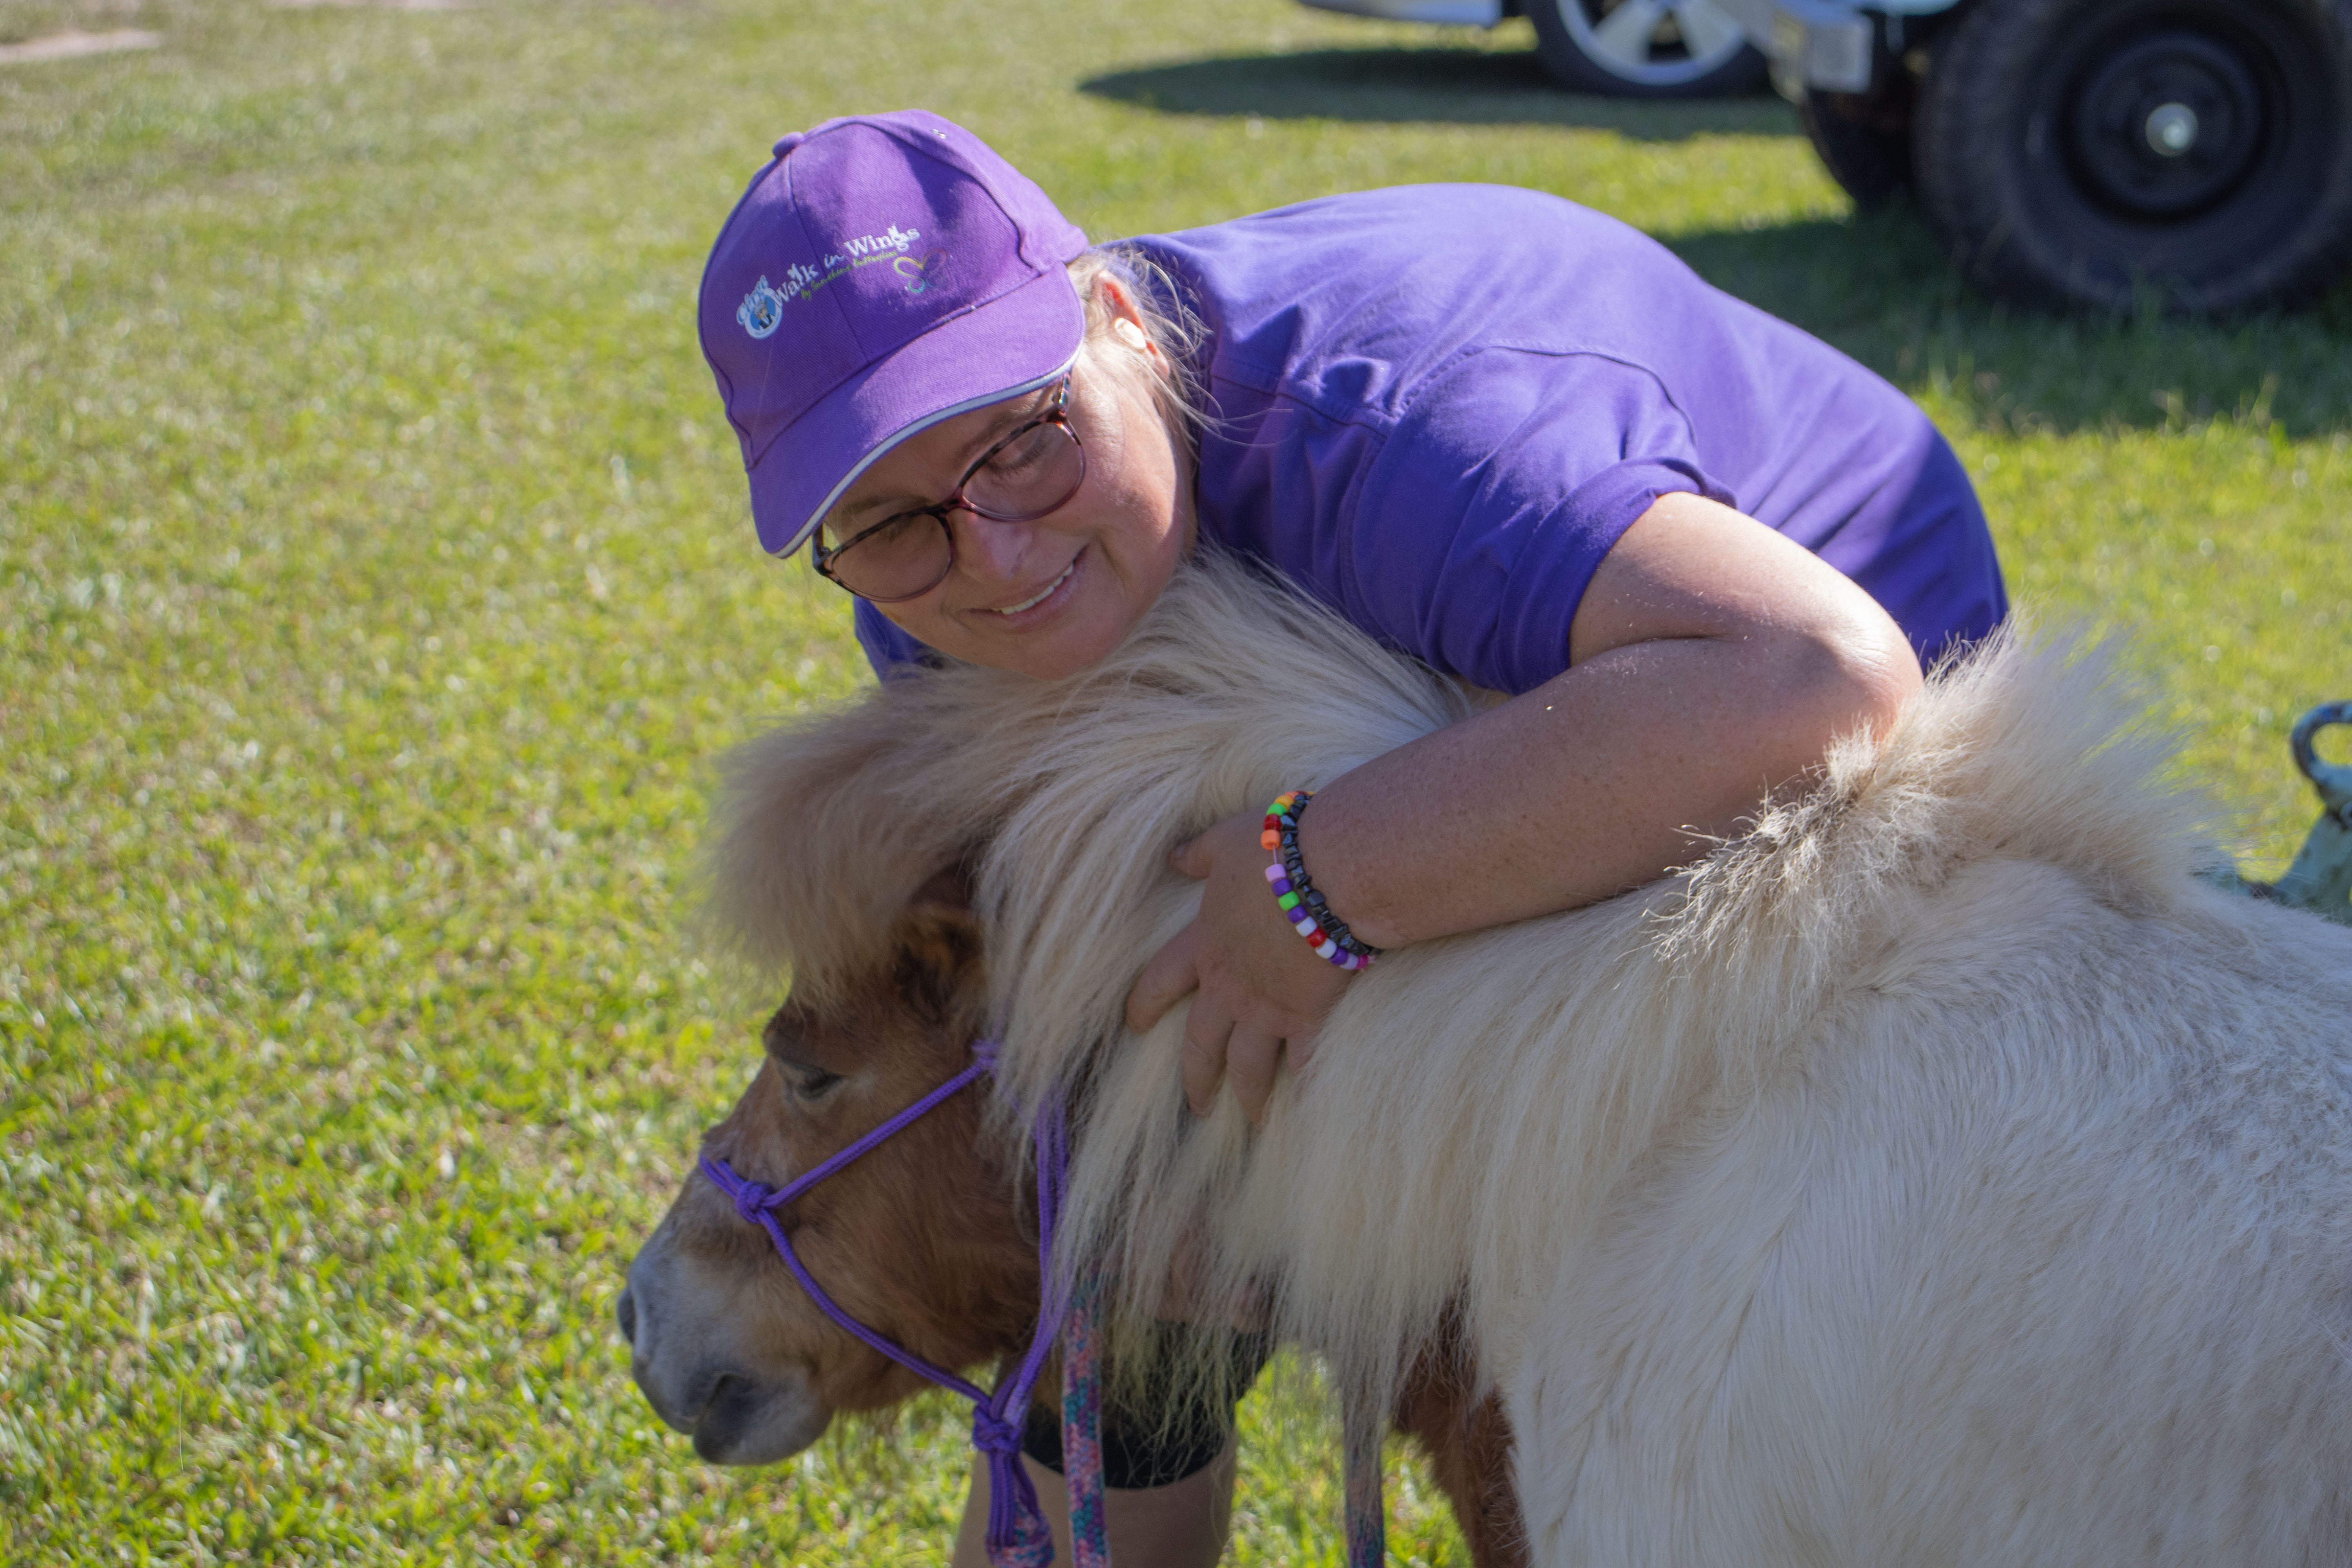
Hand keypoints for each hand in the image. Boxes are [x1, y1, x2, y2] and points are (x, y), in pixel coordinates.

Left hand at [1125, 809, 1354, 1122]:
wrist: (1330, 870)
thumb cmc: (1277, 850)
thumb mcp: (1226, 842)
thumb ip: (1198, 853)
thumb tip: (1172, 855)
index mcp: (1205, 945)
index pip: (1161, 981)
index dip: (1144, 1004)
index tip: (1133, 1025)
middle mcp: (1229, 986)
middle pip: (1202, 1043)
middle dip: (1197, 1077)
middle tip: (1197, 1104)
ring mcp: (1268, 1008)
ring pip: (1248, 1067)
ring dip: (1248, 1096)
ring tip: (1254, 1119)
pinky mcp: (1308, 1018)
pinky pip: (1303, 1066)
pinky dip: (1304, 1089)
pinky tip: (1307, 1108)